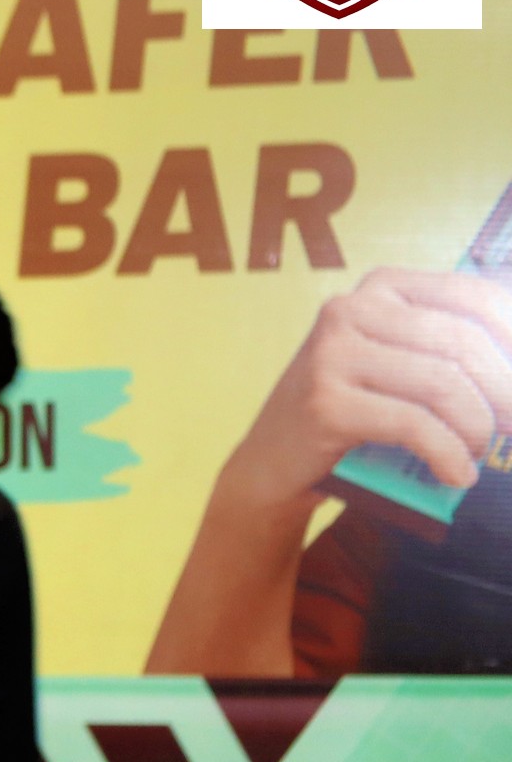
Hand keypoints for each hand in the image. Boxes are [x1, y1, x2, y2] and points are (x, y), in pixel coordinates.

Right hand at [220, 269, 511, 511]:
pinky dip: (447, 454)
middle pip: (462, 343)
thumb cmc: (351, 411)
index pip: (474, 297)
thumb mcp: (398, 362)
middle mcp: (351, 309)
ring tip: (479, 453)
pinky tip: (457, 473)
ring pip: (443, 384)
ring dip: (478, 427)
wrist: (272, 461)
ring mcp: (331, 355)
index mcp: (380, 288)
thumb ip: (449, 349)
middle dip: (506, 392)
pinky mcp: (325, 403)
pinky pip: (414, 425)